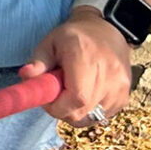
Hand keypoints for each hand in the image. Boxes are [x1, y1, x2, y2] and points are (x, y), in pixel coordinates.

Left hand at [23, 9, 132, 128]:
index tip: (47, 99)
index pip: (76, 98)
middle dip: (63, 110)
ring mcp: (120, 87)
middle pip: (81, 112)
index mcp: (86, 57)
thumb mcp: (51, 42)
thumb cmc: (74, 37)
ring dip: (76, 112)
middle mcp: (108, 74)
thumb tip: (26, 76)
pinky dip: (89, 111)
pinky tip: (86, 94)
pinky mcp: (124, 97)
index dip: (57, 107)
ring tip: (72, 91)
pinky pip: (101, 117)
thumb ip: (38, 61)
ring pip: (91, 118)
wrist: (108, 31)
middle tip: (56, 95)